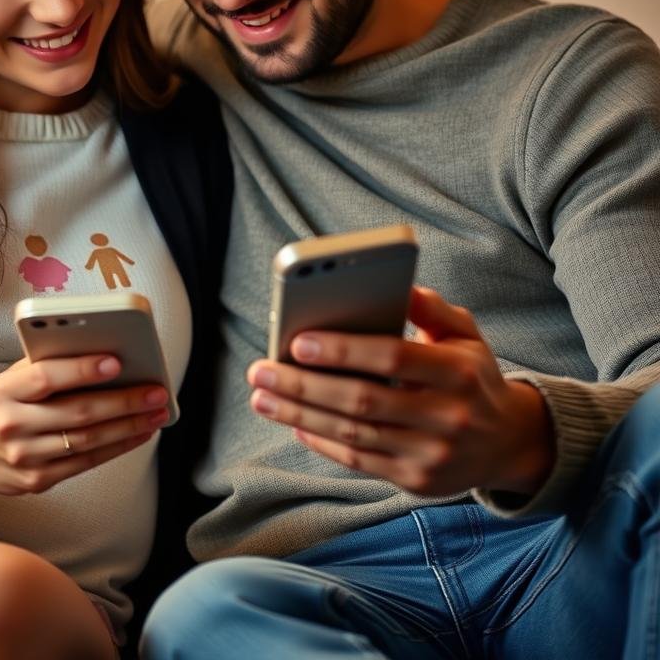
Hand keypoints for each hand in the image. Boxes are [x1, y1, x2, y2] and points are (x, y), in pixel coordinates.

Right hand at [0, 354, 169, 495]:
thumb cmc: (2, 404)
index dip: (82, 369)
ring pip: (87, 440)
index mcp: (4, 390)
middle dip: (124, 401)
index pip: (46, 377)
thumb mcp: (12, 377)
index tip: (117, 361)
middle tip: (156, 391)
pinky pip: (86, 462)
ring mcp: (24, 457)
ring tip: (156, 413)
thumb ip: (47, 363)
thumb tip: (102, 349)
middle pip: (77, 412)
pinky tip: (137, 433)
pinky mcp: (37, 480)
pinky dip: (117, 446)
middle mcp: (12, 425)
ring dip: (129, 426)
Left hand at [246, 287, 553, 496]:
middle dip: (303, 385)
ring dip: (298, 414)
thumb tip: (398, 286)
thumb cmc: (472, 377)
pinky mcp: (416, 481)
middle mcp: (447, 417)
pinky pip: (358, 461)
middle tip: (259, 370)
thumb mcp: (465, 335)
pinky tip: (292, 420)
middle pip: (362, 400)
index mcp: (457, 372)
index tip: (297, 341)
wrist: (509, 442)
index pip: (392, 357)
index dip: (342, 350)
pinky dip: (320, 440)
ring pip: (352, 434)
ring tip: (262, 396)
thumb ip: (432, 309)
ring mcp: (431, 454)